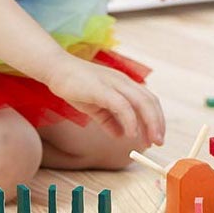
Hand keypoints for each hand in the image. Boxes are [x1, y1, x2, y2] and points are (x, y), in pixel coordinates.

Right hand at [45, 53, 164, 145]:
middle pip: (149, 102)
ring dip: (149, 123)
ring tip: (149, 141)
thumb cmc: (75, 85)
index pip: (149, 100)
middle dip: (157, 123)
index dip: (156, 118)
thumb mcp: (95, 106)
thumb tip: (120, 135)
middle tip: (158, 142)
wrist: (55, 69)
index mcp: (124, 84)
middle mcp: (124, 82)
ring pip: (140, 102)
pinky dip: (130, 120)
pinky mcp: (101, 88)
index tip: (156, 136)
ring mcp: (114, 83)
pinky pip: (122, 105)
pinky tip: (130, 134)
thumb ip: (108, 120)